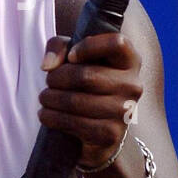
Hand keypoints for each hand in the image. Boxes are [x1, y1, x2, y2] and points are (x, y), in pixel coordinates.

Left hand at [38, 33, 142, 170]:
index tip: (71, 56)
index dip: (89, 46)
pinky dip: (52, 118)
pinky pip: (75, 123)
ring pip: (76, 101)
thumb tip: (48, 65)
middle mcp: (133, 85)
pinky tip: (45, 115)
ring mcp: (125, 112)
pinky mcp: (111, 134)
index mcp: (130, 61)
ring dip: (50, 99)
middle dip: (57, 78)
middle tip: (48, 82)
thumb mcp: (73, 56)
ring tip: (44, 98)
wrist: (96, 129)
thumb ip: (59, 47)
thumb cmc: (85, 83)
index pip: (117, 43)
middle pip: (86, 75)